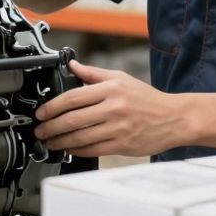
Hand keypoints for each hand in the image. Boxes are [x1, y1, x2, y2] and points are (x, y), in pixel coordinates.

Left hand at [33, 60, 187, 157]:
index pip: (73, 97)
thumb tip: (72, 65)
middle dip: (51, 126)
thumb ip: (94, 74)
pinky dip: (77, 150)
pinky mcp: (123, 144)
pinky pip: (93, 149)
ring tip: (50, 141)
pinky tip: (69, 148)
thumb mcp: (122, 79)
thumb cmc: (147, 99)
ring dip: (60, 141)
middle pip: (73, 119)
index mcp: (112, 89)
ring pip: (81, 137)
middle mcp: (115, 108)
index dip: (52, 106)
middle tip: (40, 130)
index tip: (42, 112)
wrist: (175, 118)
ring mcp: (119, 128)